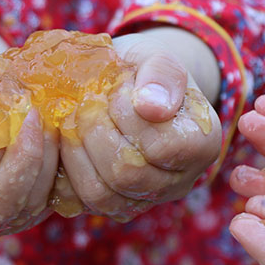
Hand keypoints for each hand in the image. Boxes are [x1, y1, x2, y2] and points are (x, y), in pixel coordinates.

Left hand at [57, 32, 221, 220]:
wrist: (130, 87)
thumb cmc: (145, 72)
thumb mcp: (157, 57)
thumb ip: (161, 75)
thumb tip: (151, 106)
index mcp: (202, 145)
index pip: (164, 147)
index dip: (130, 117)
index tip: (117, 88)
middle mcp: (178, 182)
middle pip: (128, 175)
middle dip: (96, 133)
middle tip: (86, 103)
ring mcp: (145, 200)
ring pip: (101, 195)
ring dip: (75, 153)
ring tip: (72, 121)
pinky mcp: (111, 206)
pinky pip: (78, 203)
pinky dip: (62, 171)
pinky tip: (64, 142)